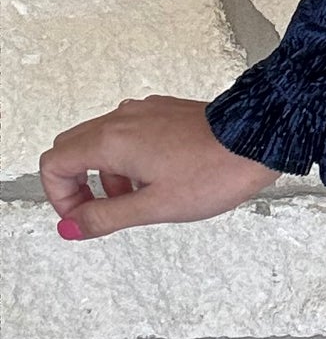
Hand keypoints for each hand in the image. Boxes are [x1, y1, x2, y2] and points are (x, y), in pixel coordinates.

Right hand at [40, 96, 283, 238]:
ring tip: (139, 197)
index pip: (54, 164)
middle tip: (104, 211)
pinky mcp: (164, 111)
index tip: (83, 218)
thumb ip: (105, 218)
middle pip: (71, 148)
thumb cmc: (214, 170)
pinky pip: (129, 133)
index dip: (60, 197)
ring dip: (106, 174)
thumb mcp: (154, 206)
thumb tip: (71, 227)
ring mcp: (144, 111)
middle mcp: (122, 119)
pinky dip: (129, 158)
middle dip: (79, 184)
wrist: (259, 138)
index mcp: (111, 140)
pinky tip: (159, 178)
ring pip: (101, 141)